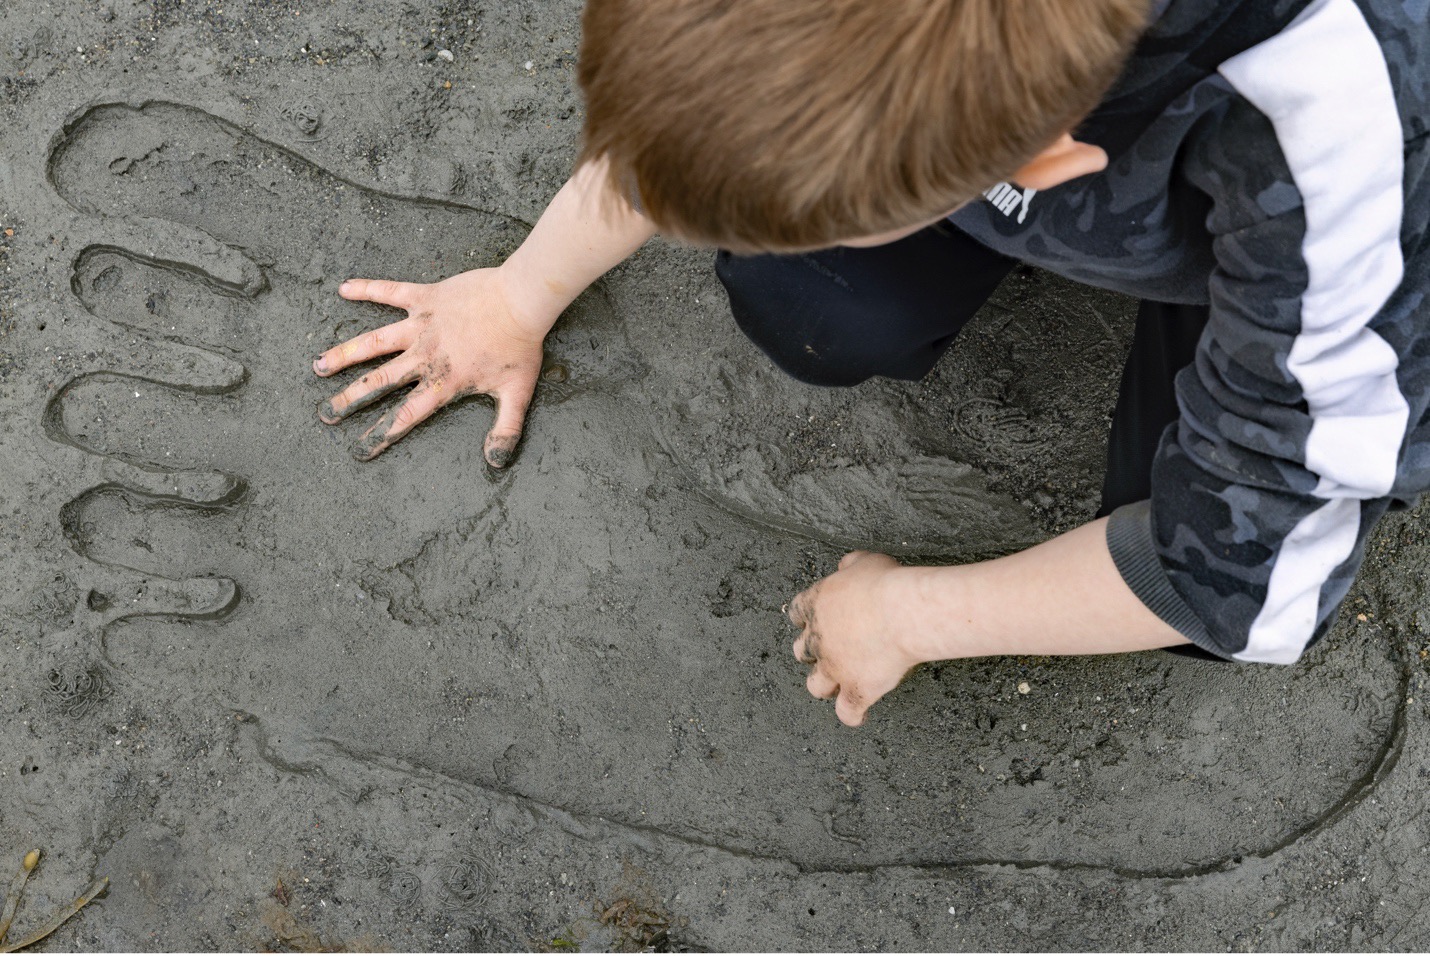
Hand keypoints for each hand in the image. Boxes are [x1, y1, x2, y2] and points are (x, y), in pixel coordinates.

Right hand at [314, 268, 546, 463]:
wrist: (522, 300)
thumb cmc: (521, 346)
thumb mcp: (518, 394)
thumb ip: (506, 429)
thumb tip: (495, 462)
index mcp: (445, 382)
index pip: (406, 415)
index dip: (382, 434)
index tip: (359, 449)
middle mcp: (426, 356)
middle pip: (379, 383)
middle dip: (349, 400)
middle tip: (325, 413)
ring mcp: (422, 326)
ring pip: (374, 342)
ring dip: (344, 355)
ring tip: (318, 366)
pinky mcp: (426, 297)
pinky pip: (390, 291)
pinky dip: (367, 289)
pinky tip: (344, 288)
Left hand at [788, 551, 923, 726]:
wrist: (903, 612)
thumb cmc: (886, 584)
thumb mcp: (864, 561)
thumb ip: (849, 565)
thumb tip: (844, 566)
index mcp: (815, 605)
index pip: (796, 614)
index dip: (806, 619)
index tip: (814, 620)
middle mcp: (818, 639)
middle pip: (802, 652)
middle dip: (814, 652)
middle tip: (832, 650)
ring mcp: (835, 668)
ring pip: (816, 686)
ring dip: (825, 685)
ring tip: (839, 684)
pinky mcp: (856, 690)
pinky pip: (847, 712)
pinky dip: (852, 715)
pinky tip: (860, 715)